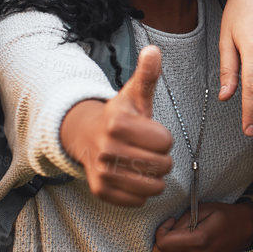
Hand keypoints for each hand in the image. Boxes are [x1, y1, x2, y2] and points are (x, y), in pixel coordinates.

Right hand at [60, 45, 174, 206]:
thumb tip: (153, 50)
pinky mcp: (100, 190)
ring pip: (152, 186)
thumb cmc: (120, 116)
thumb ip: (148, 75)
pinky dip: (140, 192)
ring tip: (142, 163)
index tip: (151, 133)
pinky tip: (132, 176)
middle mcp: (107, 148)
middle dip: (162, 158)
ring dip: (153, 177)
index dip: (163, 138)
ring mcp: (102, 171)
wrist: (87, 135)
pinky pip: (138, 201)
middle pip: (161, 165)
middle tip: (148, 150)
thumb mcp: (135, 94)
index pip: (165, 142)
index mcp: (118, 122)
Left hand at [151, 201, 252, 251]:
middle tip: (171, 231)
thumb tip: (166, 231)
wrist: (245, 229)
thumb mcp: (202, 209)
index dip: (161, 231)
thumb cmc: (224, 215)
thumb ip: (181, 221)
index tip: (169, 222)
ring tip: (175, 241)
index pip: (163, 243)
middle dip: (160, 242)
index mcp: (200, 239)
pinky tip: (184, 249)